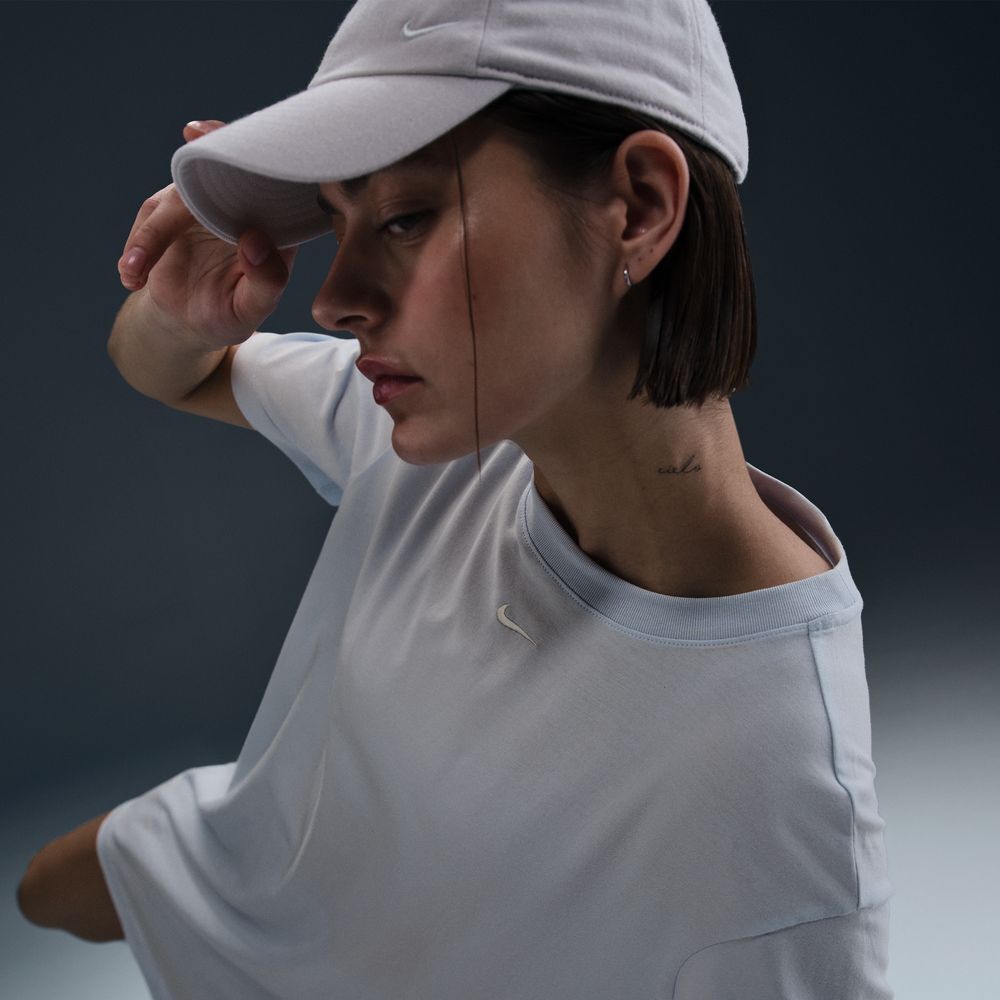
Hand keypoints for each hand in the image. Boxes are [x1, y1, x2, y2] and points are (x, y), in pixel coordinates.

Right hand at [116, 120, 298, 350]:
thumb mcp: (252, 309)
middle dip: (207, 151)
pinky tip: (132, 277)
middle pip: (220, 171)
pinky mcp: (170, 210)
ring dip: (149, 235)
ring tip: (136, 272)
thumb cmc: (231, 314)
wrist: (190, 322)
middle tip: (196, 134)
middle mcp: (239, 205)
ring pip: (175, 200)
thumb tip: (255, 241)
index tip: (237, 137)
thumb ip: (265, 282)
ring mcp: (202, 204)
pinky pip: (150, 218)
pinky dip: (137, 247)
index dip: (257, 151)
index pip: (270, 178)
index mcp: (273, 222)